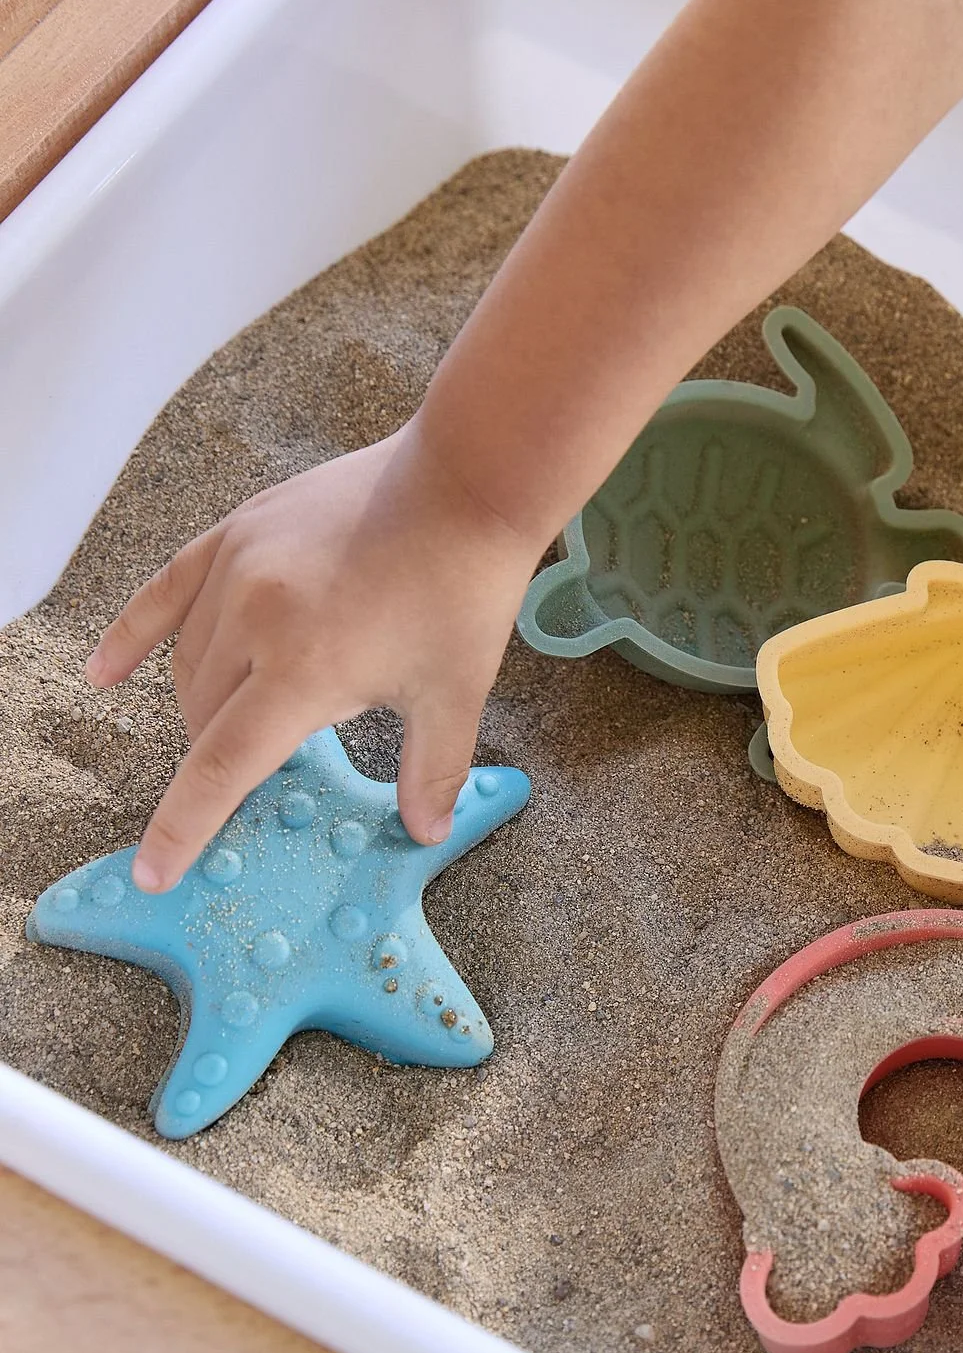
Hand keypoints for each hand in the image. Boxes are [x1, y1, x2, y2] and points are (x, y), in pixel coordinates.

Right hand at [85, 426, 546, 891]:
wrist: (467, 481)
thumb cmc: (464, 587)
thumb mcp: (457, 691)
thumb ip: (432, 769)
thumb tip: (424, 831)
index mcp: (304, 670)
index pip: (224, 767)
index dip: (186, 826)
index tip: (156, 871)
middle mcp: (255, 620)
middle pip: (207, 715)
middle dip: (224, 755)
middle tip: (261, 771)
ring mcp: (239, 568)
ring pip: (191, 661)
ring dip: (206, 703)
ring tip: (239, 721)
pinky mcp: (239, 530)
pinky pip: (167, 590)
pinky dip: (135, 634)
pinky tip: (105, 671)